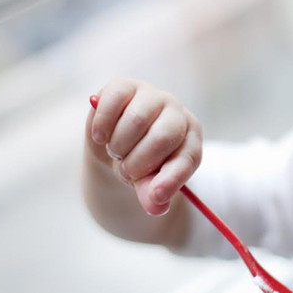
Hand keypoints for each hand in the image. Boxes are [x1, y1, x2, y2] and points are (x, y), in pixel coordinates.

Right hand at [86, 79, 201, 214]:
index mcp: (190, 139)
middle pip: (163, 136)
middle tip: (127, 171)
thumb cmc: (139, 164)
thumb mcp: (148, 184)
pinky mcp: (124, 87)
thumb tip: (156, 206)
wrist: (114, 144)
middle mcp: (176, 113)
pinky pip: (112, 102)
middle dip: (138, 162)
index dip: (171, 178)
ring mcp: (151, 96)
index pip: (188, 157)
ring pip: (136, 120)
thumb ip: (153, 196)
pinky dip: (103, 126)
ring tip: (117, 152)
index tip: (155, 196)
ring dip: (119, 146)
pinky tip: (102, 137)